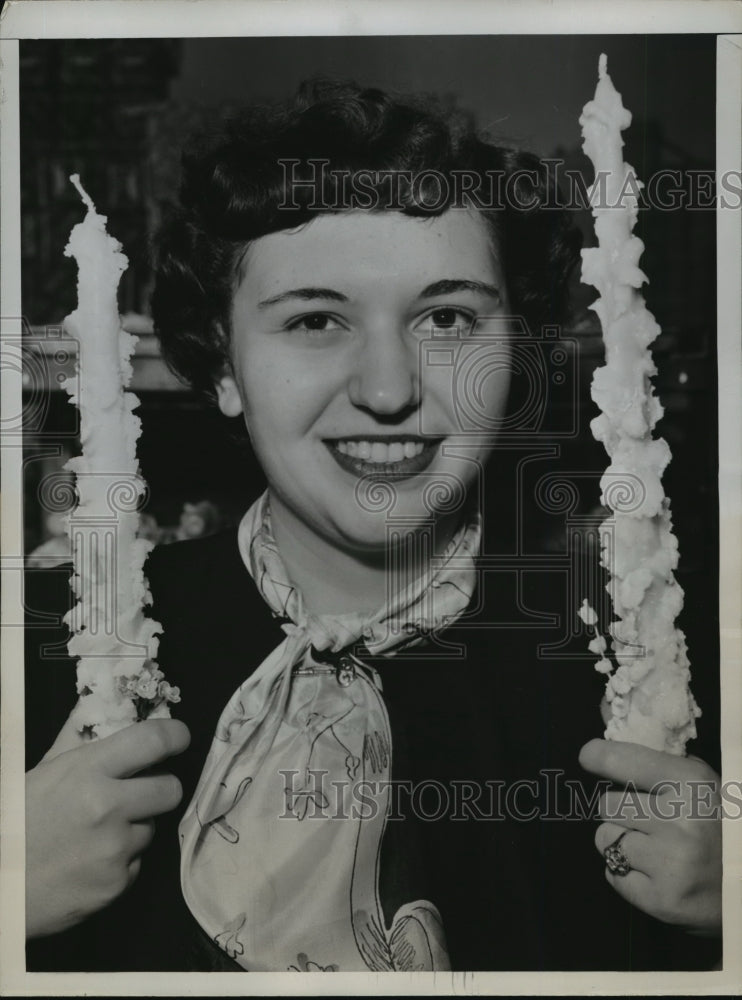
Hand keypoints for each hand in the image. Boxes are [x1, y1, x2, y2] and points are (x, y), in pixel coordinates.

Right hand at [26, 718, 189, 938]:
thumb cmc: (15, 823)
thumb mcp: (42, 772)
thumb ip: (76, 739)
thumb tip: (95, 703)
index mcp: (87, 770)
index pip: (153, 740)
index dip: (175, 736)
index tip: (180, 738)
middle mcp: (107, 807)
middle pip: (171, 788)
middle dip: (160, 788)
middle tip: (139, 793)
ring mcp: (114, 848)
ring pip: (152, 829)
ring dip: (133, 828)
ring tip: (96, 834)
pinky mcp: (117, 884)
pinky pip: (136, 864)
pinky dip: (120, 863)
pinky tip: (90, 862)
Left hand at [579, 738, 721, 936]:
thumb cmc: (722, 828)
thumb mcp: (702, 785)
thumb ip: (660, 764)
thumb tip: (605, 746)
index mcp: (691, 784)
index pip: (621, 760)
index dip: (598, 756)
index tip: (589, 756)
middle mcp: (679, 821)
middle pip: (606, 803)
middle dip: (619, 811)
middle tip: (645, 821)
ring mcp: (669, 863)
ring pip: (604, 838)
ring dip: (619, 842)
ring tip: (651, 849)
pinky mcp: (660, 900)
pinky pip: (612, 874)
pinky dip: (624, 874)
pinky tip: (653, 873)